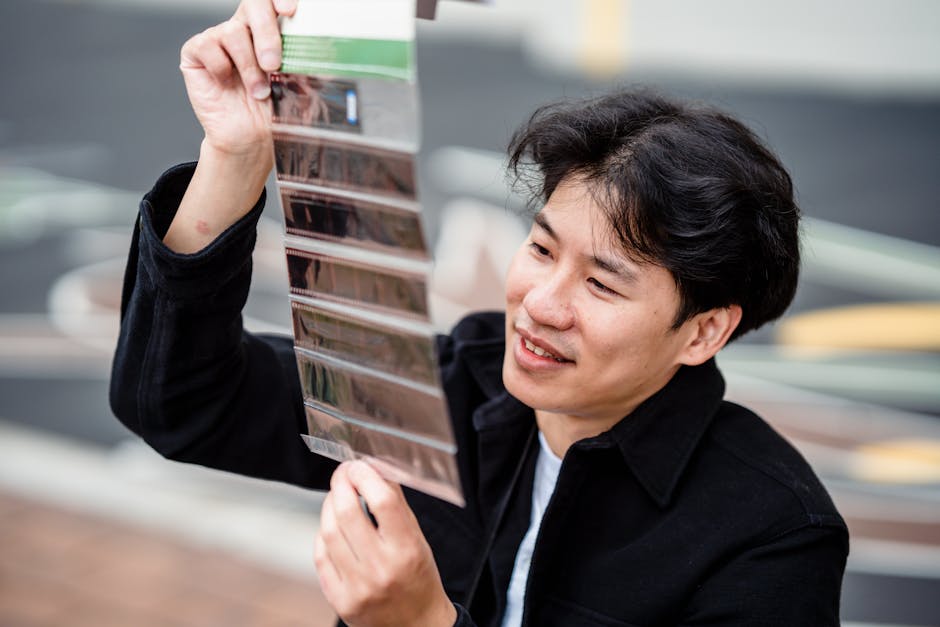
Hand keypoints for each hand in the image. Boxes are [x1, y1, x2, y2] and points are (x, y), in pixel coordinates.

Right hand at [165, 0, 296, 252]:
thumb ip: (307, 63)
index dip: (279, 0)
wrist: (249, 138)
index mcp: (269, 30)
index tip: (292, 11)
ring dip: (248, 66)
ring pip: (232, 32)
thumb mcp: (298, 85)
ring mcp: (219, 38)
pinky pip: (207, 46)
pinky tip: (226, 84)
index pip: (272, 1)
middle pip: (253, 6)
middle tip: (274, 64)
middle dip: (266, 34)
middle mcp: (243, 28)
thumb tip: (331, 53)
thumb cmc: (273, 111)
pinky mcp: (196, 52)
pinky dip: (221, 68)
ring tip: (257, 91)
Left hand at [315, 461, 457, 626]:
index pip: (382, 501)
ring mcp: (357, 586)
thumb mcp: (418, 540)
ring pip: (328, 533)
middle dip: (341, 485)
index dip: (365, 476)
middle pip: (348, 513)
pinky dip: (323, 535)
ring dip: (329, 507)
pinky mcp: (340, 600)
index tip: (359, 466)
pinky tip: (332, 528)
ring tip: (337, 498)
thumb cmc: (419, 580)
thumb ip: (396, 506)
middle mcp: (381, 569)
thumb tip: (376, 471)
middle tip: (343, 475)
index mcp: (407, 550)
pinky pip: (320, 557)